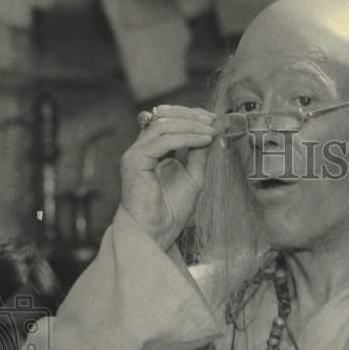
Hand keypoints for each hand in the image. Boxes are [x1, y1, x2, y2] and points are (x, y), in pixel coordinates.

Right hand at [120, 104, 216, 251]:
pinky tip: (203, 140)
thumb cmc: (170, 212)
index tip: (213, 119)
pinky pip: (163, 141)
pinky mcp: (135, 160)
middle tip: (213, 121)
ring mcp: (137, 153)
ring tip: (211, 131)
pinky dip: (185, 138)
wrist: (156, 233)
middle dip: (191, 116)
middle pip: (164, 118)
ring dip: (191, 125)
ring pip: (163, 126)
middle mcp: (143, 149)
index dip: (190, 117)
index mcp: (154, 152)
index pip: (169, 122)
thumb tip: (211, 133)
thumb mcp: (193, 178)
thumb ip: (198, 156)